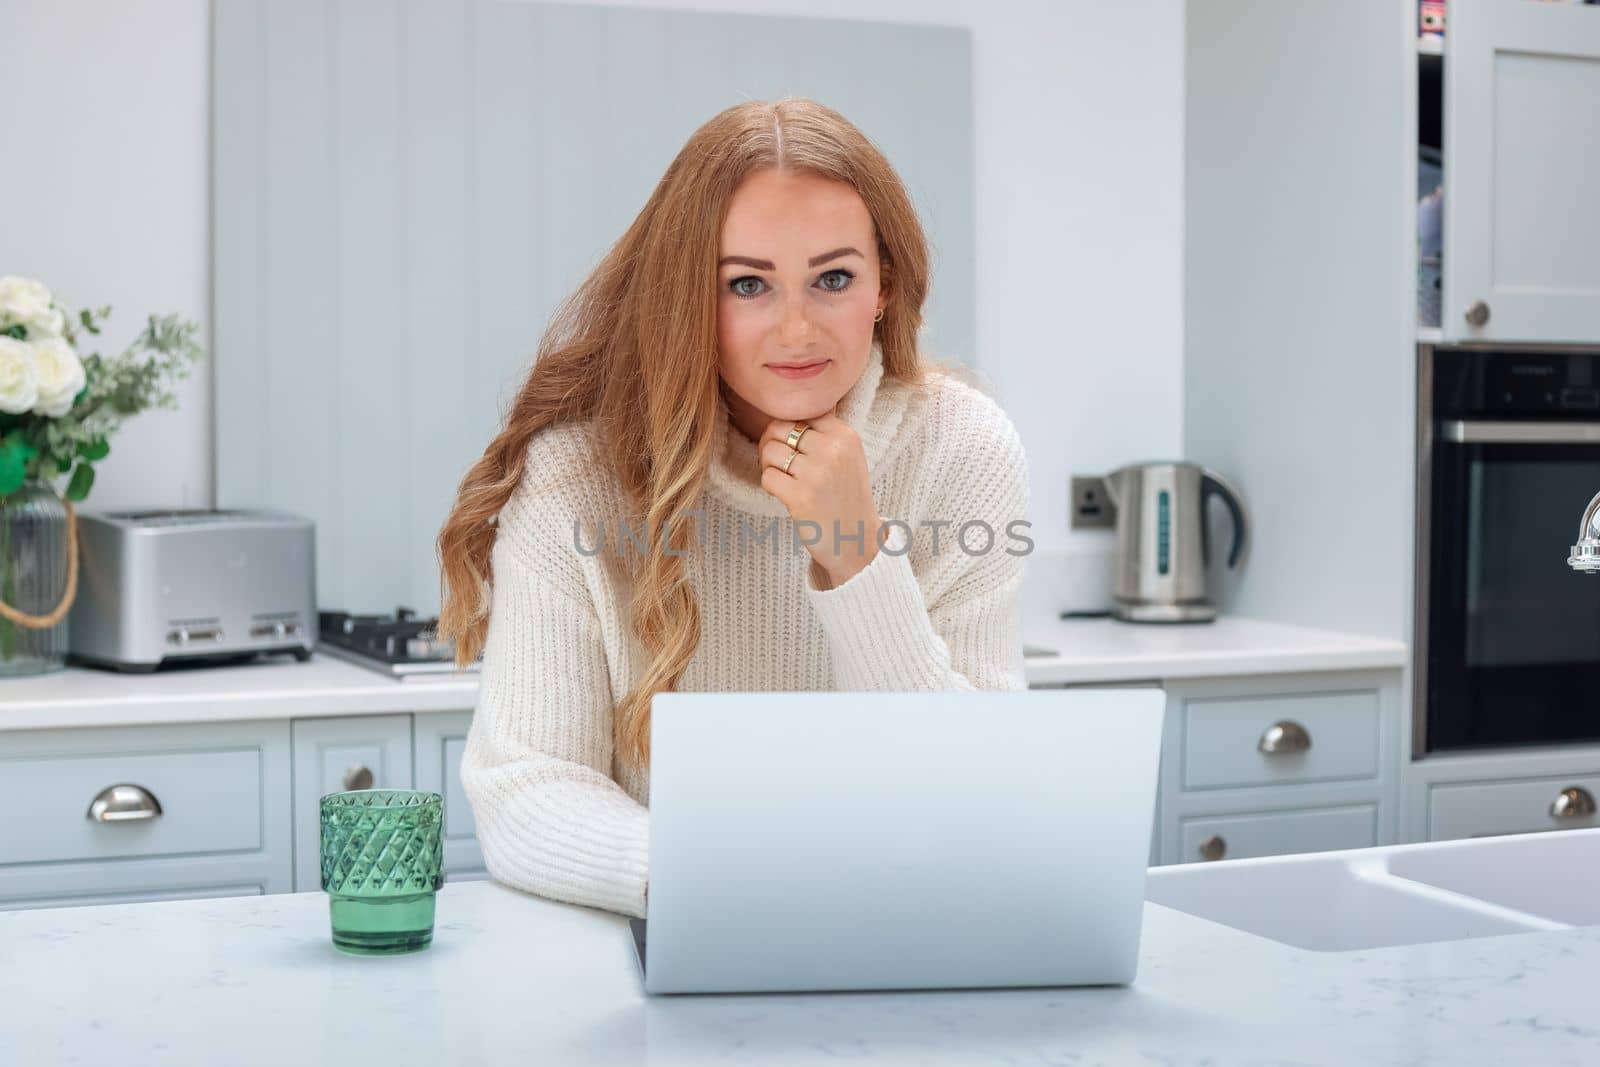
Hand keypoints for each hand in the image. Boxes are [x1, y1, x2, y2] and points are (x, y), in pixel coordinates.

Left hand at [755, 411, 885, 587]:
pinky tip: (786, 495)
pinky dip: (771, 486)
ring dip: (769, 466)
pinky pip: (767, 477)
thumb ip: (823, 432)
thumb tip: (787, 407)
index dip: (788, 428)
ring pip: (769, 451)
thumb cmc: (846, 497)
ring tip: (783, 479)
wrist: (858, 542)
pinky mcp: (801, 496)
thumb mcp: (847, 456)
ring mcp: (817, 473)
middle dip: (771, 443)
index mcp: (845, 435)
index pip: (801, 413)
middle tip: (778, 463)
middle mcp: (833, 449)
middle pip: (779, 428)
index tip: (792, 446)